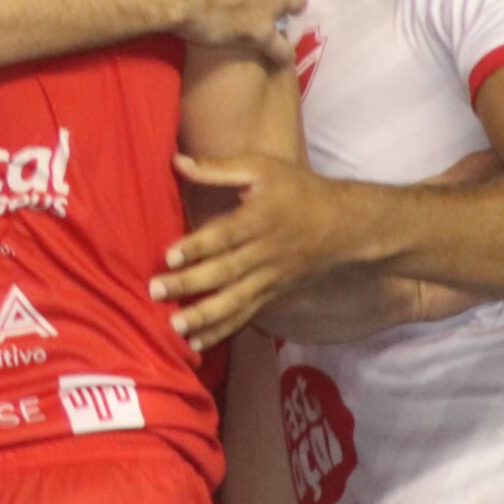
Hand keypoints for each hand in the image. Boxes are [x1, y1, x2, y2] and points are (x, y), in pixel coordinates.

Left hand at [155, 151, 360, 348]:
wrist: (348, 226)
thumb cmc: (300, 191)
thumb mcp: (263, 167)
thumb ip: (219, 167)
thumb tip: (176, 160)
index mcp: (260, 219)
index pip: (225, 235)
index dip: (198, 246)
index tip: (169, 255)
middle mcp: (264, 253)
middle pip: (224, 271)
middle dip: (189, 284)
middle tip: (155, 290)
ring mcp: (269, 278)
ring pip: (234, 300)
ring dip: (204, 316)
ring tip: (175, 326)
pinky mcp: (272, 294)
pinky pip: (245, 315)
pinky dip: (222, 330)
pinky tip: (197, 343)